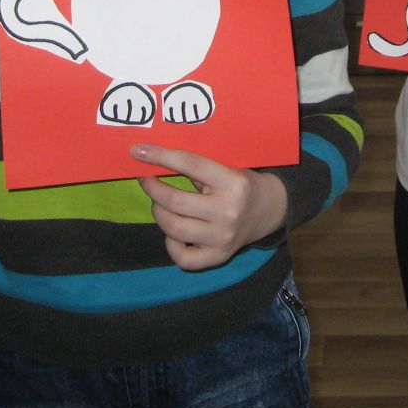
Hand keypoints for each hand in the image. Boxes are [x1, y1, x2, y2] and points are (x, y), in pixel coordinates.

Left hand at [132, 144, 289, 270]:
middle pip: (174, 201)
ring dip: (158, 212)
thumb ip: (197, 167)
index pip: (190, 164)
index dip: (160, 156)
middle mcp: (228, 212)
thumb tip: (155, 159)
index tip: (138, 151)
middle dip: (152, 188)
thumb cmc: (242, 183)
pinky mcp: (218, 256)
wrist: (269, 210)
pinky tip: (173, 233)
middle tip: (146, 180)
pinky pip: (182, 257)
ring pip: (173, 227)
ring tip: (159, 204)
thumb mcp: (227, 167)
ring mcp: (222, 237)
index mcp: (233, 183)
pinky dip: (170, 243)